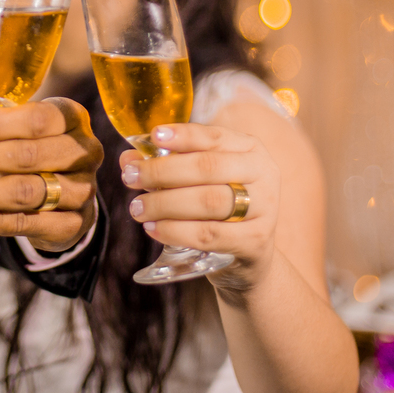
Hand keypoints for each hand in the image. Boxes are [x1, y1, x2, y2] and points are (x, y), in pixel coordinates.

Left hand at [0, 98, 102, 251]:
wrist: (63, 197)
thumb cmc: (30, 151)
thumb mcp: (7, 132)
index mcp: (70, 117)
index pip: (37, 119)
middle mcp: (84, 151)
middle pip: (29, 155)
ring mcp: (83, 189)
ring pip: (27, 191)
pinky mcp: (75, 223)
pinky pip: (32, 223)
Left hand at [119, 95, 282, 293]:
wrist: (250, 258)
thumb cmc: (219, 210)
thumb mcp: (198, 182)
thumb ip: (166, 166)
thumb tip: (128, 159)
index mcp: (250, 149)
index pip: (214, 136)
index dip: (183, 135)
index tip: (154, 136)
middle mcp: (263, 174)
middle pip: (207, 167)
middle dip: (162, 171)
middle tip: (130, 178)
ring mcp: (264, 208)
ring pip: (207, 200)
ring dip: (164, 203)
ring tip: (137, 208)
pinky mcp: (256, 241)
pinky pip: (209, 234)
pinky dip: (175, 230)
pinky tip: (152, 229)